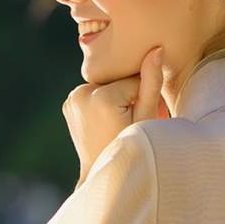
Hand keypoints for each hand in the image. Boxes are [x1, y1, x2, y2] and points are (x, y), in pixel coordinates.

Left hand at [62, 45, 169, 186]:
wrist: (104, 173)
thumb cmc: (131, 148)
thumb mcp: (146, 118)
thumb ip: (151, 82)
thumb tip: (155, 49)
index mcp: (101, 97)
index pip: (134, 80)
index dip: (144, 97)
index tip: (142, 116)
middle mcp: (81, 94)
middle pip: (117, 81)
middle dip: (129, 95)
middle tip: (131, 120)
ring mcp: (72, 99)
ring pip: (106, 85)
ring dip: (116, 97)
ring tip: (119, 121)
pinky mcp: (69, 103)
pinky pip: (93, 93)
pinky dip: (102, 101)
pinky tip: (106, 119)